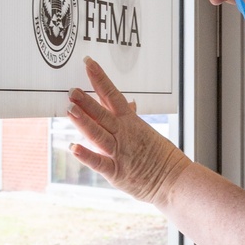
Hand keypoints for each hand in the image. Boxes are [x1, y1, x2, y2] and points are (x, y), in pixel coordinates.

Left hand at [67, 58, 189, 205]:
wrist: (174, 180)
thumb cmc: (159, 157)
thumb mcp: (146, 132)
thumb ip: (130, 118)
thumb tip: (128, 102)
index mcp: (130, 122)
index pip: (112, 96)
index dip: (100, 79)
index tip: (88, 64)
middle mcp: (123, 135)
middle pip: (102, 114)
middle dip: (87, 102)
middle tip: (72, 90)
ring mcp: (119, 153)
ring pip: (98, 135)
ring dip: (84, 123)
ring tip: (70, 110)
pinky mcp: (116, 173)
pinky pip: (99, 163)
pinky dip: (87, 156)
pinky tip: (73, 148)